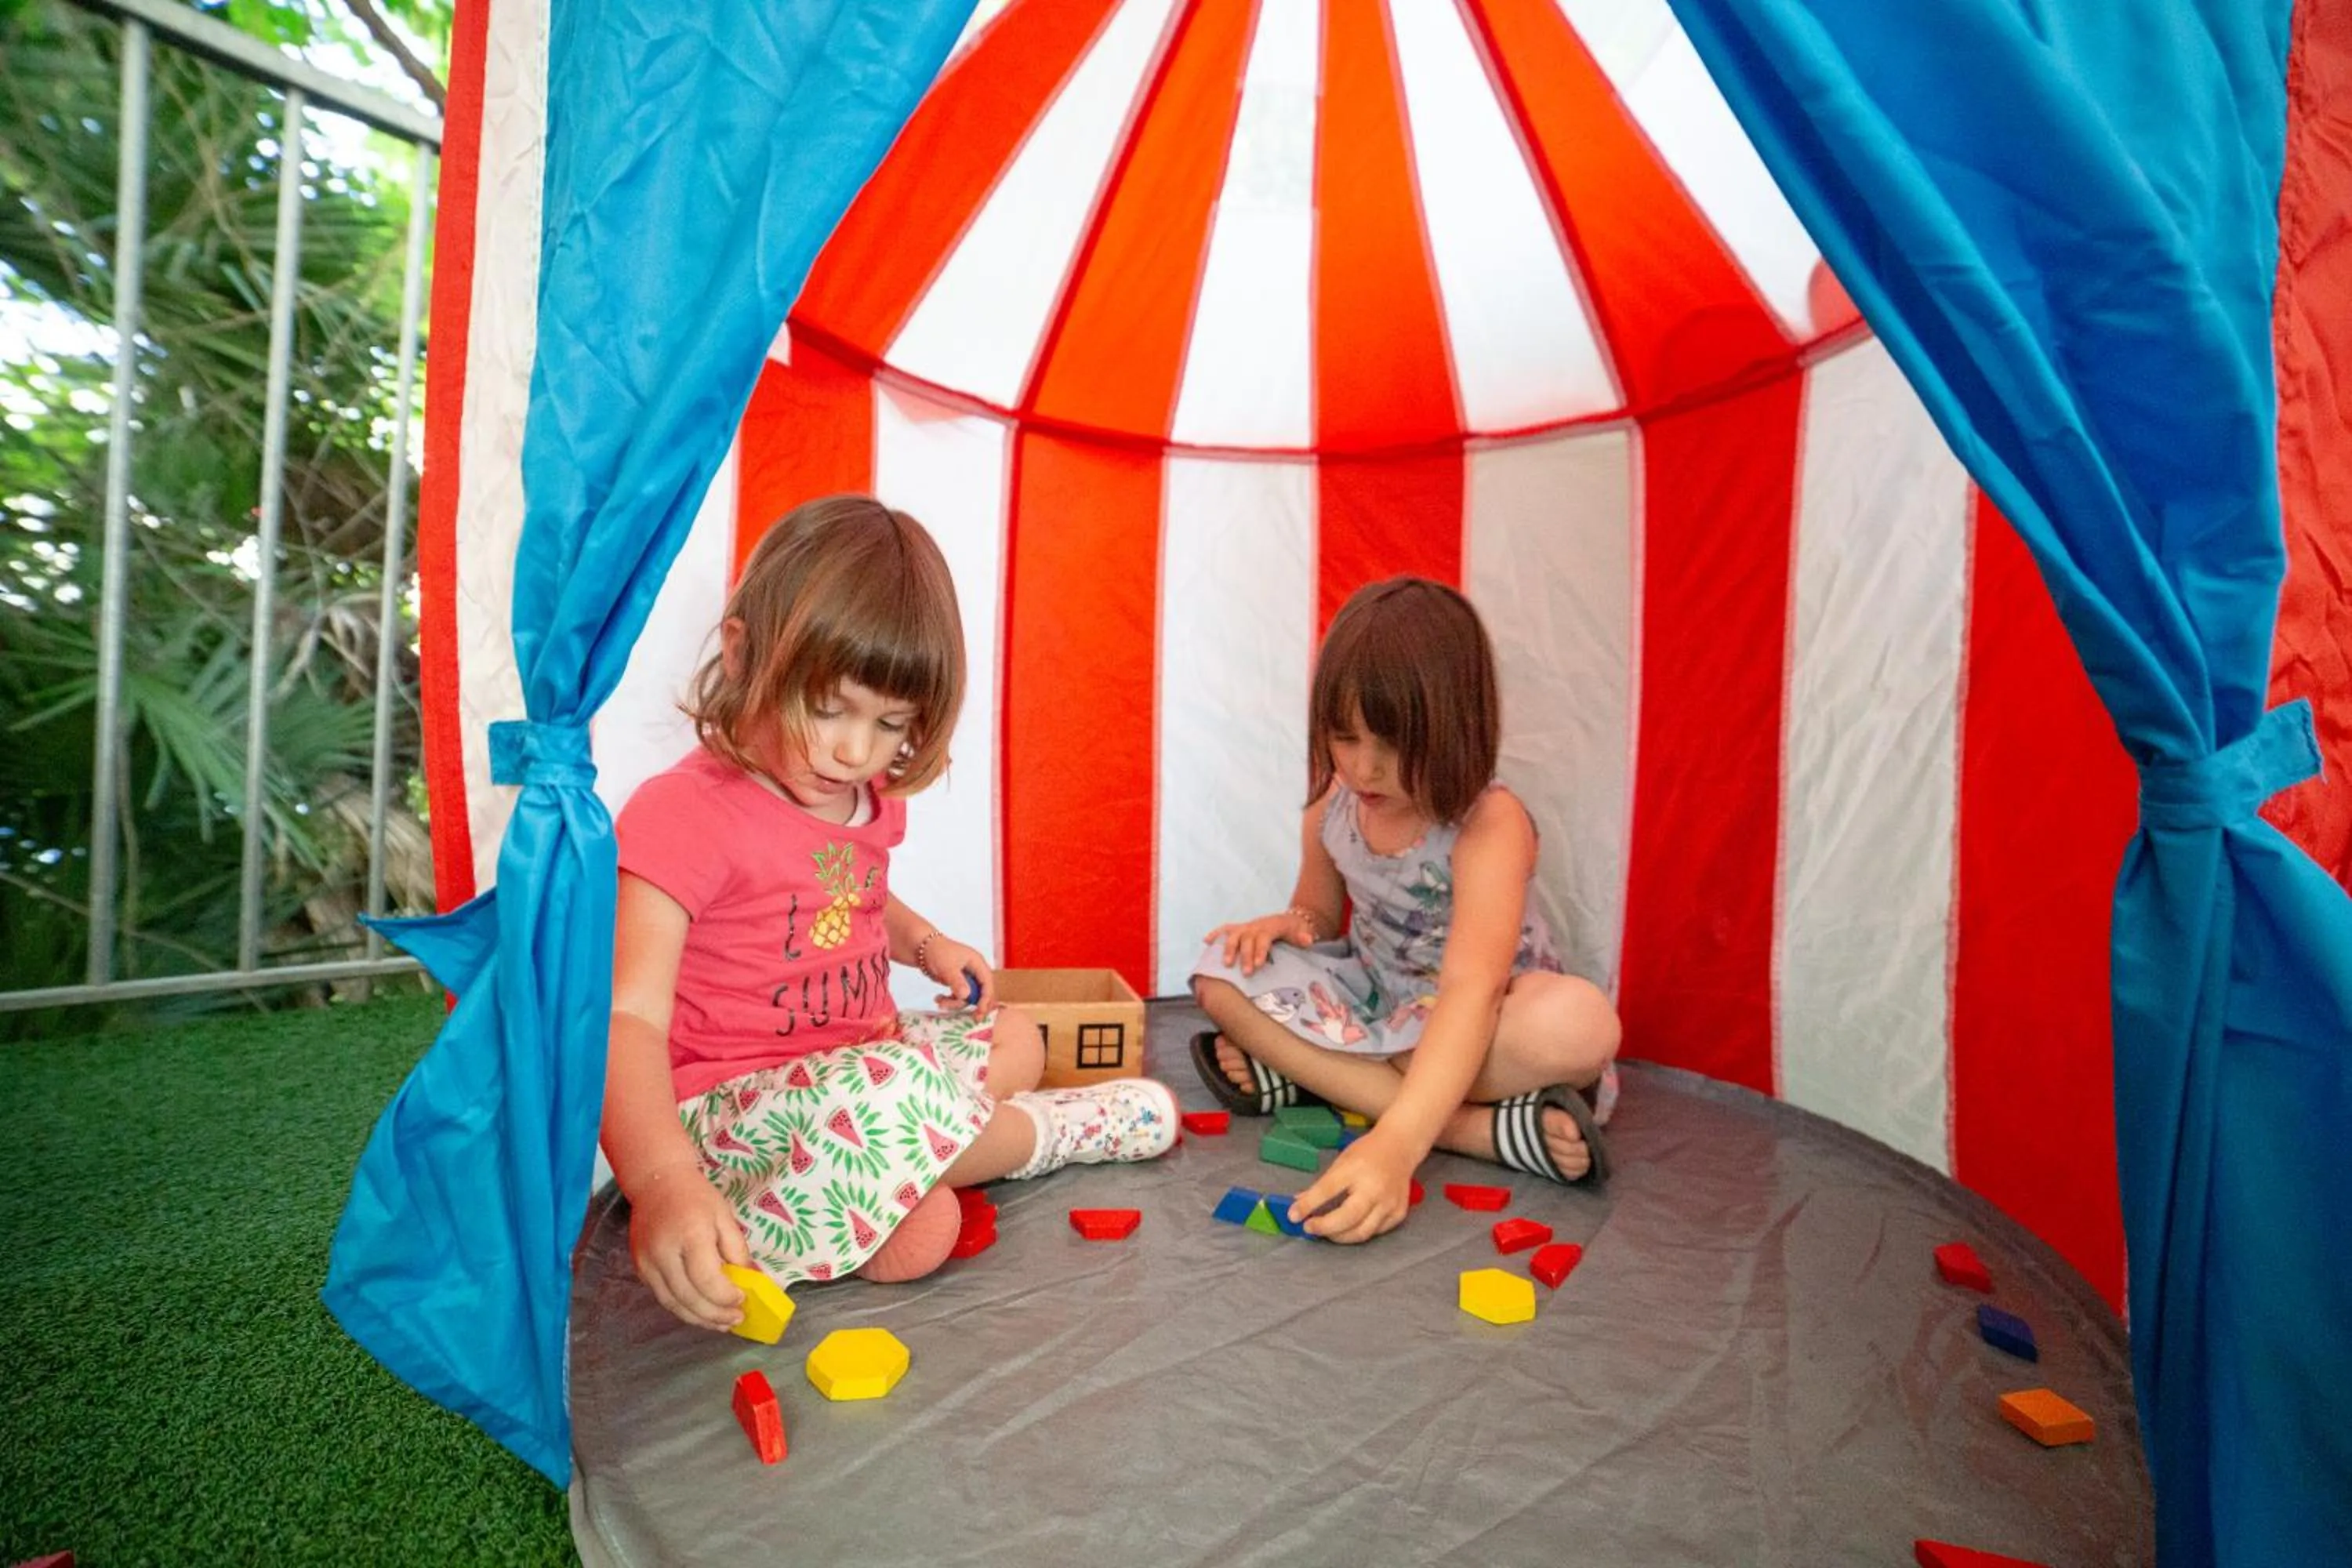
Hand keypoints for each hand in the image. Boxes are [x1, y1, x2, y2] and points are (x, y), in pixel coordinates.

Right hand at [626, 1163, 753, 1330]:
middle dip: (715, 1315)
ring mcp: (647, 1263)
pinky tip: (701, 1311)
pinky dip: (683, 1308)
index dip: (725, 1297)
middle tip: (735, 1320)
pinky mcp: (640, 1269)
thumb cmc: (695, 1197)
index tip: (742, 1300)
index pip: (707, 1280)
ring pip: (673, 1304)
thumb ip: (736, 1251)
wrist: (656, 1182)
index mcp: (690, 1235)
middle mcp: (664, 1252)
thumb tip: (750, 1282)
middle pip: (689, 1298)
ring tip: (721, 1323)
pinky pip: (663, 1297)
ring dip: (699, 1319)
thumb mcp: (724, 1217)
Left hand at [922, 935, 993, 1010]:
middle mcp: (974, 971)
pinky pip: (958, 997)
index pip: (987, 983)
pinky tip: (937, 999)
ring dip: (955, 1003)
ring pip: (967, 997)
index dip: (986, 998)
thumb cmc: (936, 951)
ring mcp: (965, 978)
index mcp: (977, 963)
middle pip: (981, 992)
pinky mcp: (956, 983)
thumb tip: (966, 996)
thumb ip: (957, 982)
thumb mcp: (947, 967)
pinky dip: (949, 1001)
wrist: (920, 947)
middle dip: (975, 1005)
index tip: (980, 1011)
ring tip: (939, 1002)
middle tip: (974, 1019)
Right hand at [1204, 910, 1316, 975]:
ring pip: (1234, 934)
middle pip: (1247, 938)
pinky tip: (1206, 941)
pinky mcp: (1241, 929)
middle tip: (1246, 973)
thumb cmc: (1297, 930)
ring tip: (1225, 964)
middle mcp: (1257, 925)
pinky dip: (1216, 934)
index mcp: (1271, 926)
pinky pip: (1227, 929)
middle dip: (1245, 955)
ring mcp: (1247, 926)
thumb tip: (1307, 940)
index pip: (1263, 937)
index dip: (1260, 950)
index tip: (1259, 965)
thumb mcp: (1304, 931)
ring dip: (1228, 948)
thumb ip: (1304, 936)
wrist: (1292, 919)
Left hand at [1291, 1126, 1415, 1243]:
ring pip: (1361, 1232)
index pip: (1327, 1190)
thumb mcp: (1341, 1161)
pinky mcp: (1398, 1214)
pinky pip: (1374, 1232)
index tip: (1293, 1216)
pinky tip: (1348, 1228)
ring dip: (1339, 1236)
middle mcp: (1375, 1188)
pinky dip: (1358, 1233)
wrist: (1400, 1147)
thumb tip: (1298, 1205)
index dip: (1308, 1205)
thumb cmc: (1367, 1153)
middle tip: (1309, 1228)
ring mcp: (1389, 1203)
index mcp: (1356, 1169)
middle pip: (1347, 1218)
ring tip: (1326, 1231)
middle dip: (1325, 1227)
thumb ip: (1321, 1186)